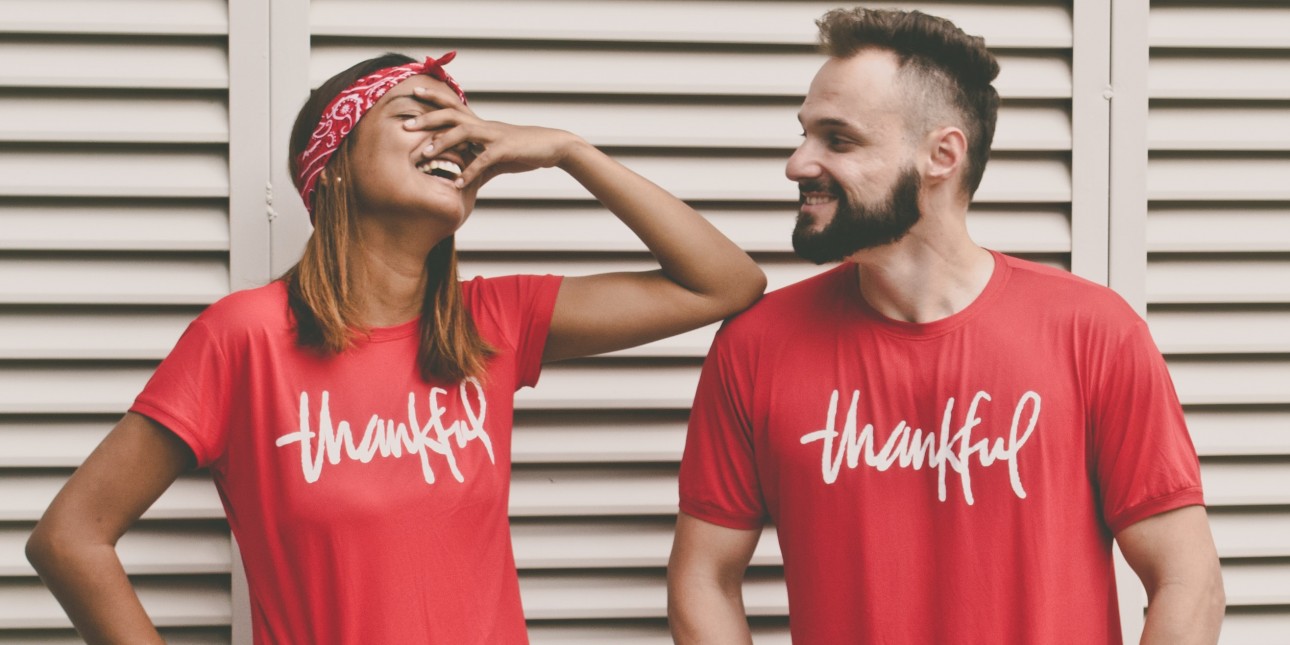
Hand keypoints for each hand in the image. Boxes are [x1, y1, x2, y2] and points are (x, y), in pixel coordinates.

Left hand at [402, 85, 581, 187]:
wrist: (552, 147)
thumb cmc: (523, 150)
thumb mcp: (496, 156)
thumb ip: (476, 165)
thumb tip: (460, 180)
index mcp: (480, 124)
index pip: (452, 105)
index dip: (434, 97)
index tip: (413, 91)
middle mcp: (484, 125)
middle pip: (451, 114)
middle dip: (427, 118)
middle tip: (405, 125)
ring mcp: (494, 136)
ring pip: (463, 132)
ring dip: (443, 142)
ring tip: (425, 155)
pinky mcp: (506, 149)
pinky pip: (484, 160)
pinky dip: (469, 172)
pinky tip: (457, 184)